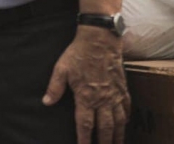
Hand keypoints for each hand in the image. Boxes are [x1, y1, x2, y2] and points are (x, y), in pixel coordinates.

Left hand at [43, 27, 129, 143]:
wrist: (100, 40)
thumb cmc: (79, 53)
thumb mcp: (61, 69)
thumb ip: (54, 87)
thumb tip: (46, 102)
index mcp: (86, 97)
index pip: (85, 124)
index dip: (84, 139)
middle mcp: (102, 100)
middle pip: (105, 128)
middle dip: (104, 142)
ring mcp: (115, 95)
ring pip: (119, 121)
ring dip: (118, 135)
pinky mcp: (123, 88)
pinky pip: (127, 107)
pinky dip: (127, 118)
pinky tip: (126, 123)